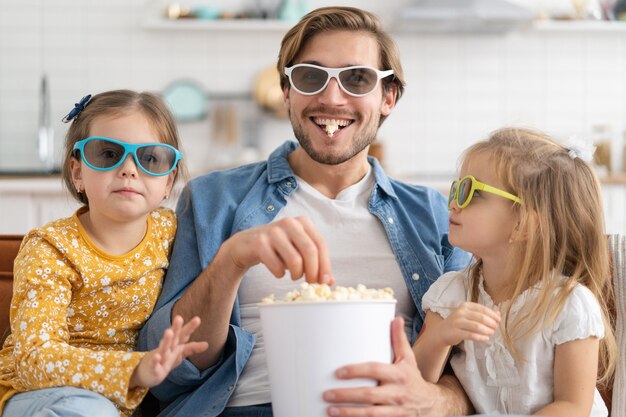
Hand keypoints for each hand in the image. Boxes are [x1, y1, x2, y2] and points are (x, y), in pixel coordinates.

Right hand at [130, 315, 208, 387]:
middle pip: (173, 338)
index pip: (183, 334)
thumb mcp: (180, 353)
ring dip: (166, 340)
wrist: (147, 371)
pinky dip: (155, 360)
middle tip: (179, 318)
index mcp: (175, 344)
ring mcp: (160, 357)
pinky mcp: (153, 368)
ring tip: (169, 332)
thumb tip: (207, 344)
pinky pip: (154, 364)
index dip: (190, 327)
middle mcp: (167, 348)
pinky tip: (157, 357)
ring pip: (163, 348)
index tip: (197, 319)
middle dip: (176, 328)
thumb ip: (192, 348)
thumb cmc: (166, 359)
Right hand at [223, 216, 333, 283]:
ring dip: (296, 274)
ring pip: (295, 260)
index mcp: (303, 222)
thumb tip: (329, 281)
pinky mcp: (259, 242)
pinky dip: (280, 274)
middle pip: (310, 251)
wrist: (244, 245)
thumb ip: (314, 262)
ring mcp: (273, 231)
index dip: (325, 265)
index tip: (325, 281)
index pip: (321, 244)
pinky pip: (277, 266)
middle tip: (310, 283)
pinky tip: (278, 271)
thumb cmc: (276, 248)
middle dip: (313, 272)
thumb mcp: (297, 250)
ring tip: (293, 275)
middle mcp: (289, 223)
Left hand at [323, 317, 450, 416]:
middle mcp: (397, 393)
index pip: (375, 370)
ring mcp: (395, 410)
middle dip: (346, 395)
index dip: (356, 370)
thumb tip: (395, 318)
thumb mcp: (409, 358)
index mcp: (399, 374)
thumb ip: (399, 339)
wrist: (431, 405)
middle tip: (327, 394)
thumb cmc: (413, 378)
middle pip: (369, 395)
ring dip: (348, 413)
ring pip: (370, 414)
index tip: (338, 372)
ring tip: (330, 409)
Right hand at [438, 302, 499, 346]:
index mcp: (466, 306)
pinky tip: (485, 339)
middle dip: (491, 323)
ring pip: (476, 326)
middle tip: (495, 328)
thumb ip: (483, 314)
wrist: (442, 331)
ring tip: (491, 333)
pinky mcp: (455, 332)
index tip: (498, 320)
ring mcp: (457, 322)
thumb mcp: (470, 316)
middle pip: (480, 317)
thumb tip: (498, 313)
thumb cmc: (459, 323)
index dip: (492, 314)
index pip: (482, 309)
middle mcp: (461, 312)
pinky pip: (470, 335)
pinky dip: (480, 337)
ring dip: (487, 330)